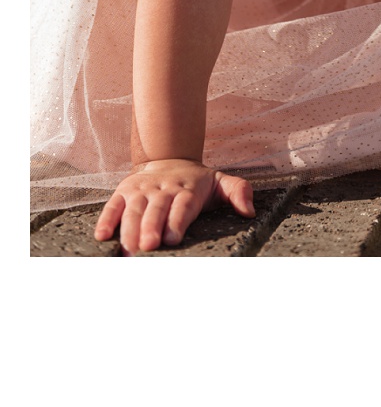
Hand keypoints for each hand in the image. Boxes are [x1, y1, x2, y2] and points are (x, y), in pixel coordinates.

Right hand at [95, 158, 254, 254]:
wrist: (169, 158)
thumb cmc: (197, 181)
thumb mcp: (221, 181)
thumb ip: (238, 192)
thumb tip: (250, 211)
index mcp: (187, 190)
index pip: (182, 206)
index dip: (177, 222)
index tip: (173, 239)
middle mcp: (163, 189)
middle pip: (156, 210)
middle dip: (150, 229)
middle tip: (148, 247)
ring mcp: (141, 191)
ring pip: (133, 210)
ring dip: (129, 230)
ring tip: (128, 250)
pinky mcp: (123, 192)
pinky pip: (112, 206)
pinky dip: (106, 219)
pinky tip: (102, 236)